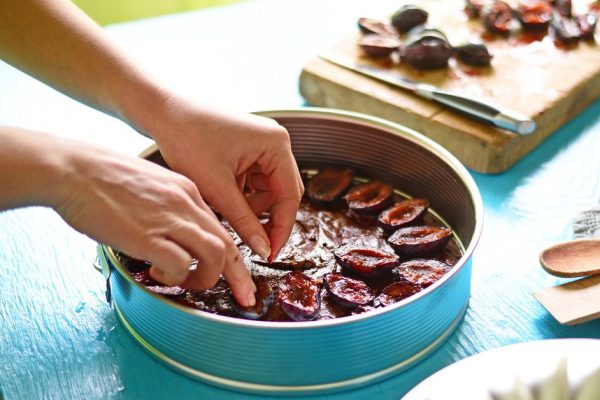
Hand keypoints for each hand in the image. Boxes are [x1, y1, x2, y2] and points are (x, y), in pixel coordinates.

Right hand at [51, 138, 256, 306]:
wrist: (72, 168)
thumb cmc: (101, 177)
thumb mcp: (149, 184)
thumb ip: (166, 207)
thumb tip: (170, 234)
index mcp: (186, 190)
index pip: (221, 227)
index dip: (233, 254)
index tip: (237, 273)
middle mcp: (185, 203)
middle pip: (228, 244)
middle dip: (238, 275)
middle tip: (243, 296)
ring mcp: (169, 218)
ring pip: (216, 254)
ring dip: (208, 277)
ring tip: (190, 283)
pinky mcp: (148, 235)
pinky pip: (181, 264)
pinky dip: (176, 276)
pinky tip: (157, 274)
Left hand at [147, 95, 303, 262]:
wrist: (160, 112)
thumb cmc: (186, 140)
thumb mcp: (217, 189)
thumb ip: (245, 222)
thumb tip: (265, 251)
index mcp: (276, 144)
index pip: (290, 196)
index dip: (281, 228)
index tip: (270, 255)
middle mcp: (275, 141)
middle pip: (282, 193)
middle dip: (266, 218)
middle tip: (253, 245)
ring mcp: (262, 143)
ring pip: (267, 189)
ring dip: (250, 207)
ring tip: (225, 213)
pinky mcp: (248, 148)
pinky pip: (254, 180)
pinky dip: (241, 195)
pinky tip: (221, 198)